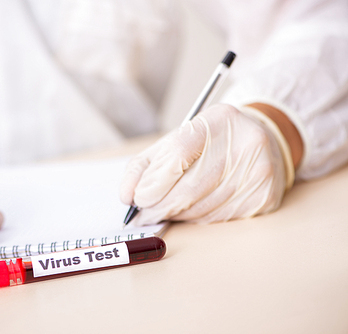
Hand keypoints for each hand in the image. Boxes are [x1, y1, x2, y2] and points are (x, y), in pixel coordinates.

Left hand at [120, 104, 289, 225]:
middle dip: (159, 207)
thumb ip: (146, 165)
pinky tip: (193, 210)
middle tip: (144, 214)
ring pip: (201, 209)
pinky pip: (217, 219)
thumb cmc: (210, 143)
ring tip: (168, 210)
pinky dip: (196, 220)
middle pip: (188, 188)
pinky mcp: (264, 198)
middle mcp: (244, 144)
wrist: (263, 142)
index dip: (153, 182)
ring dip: (176, 215)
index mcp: (218, 120)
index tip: (138, 198)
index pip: (178, 153)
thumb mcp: (176, 140)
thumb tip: (126, 195)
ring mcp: (258, 172)